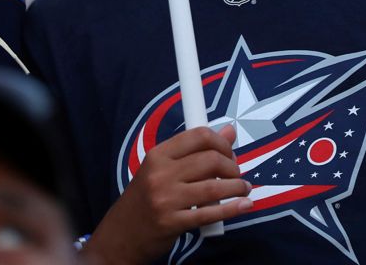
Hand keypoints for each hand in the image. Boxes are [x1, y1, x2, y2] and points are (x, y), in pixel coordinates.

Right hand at [82, 125, 251, 263]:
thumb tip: (229, 131)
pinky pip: (210, 213)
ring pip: (214, 186)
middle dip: (232, 166)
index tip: (229, 153)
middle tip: (235, 174)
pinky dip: (233, 208)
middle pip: (210, 159)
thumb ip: (194, 151)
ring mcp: (165, 199)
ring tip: (242, 189)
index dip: (222, 142)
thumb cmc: (144, 199)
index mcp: (157, 155)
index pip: (198, 136)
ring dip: (237, 187)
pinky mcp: (172, 222)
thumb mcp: (161, 169)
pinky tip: (244, 205)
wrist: (121, 234)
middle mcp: (160, 174)